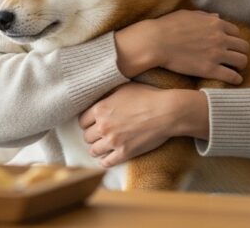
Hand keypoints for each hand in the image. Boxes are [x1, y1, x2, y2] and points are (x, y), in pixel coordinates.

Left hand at [78, 83, 205, 167]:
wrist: (167, 112)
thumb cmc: (147, 96)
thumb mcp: (122, 88)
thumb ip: (107, 95)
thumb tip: (98, 97)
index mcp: (100, 109)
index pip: (82, 121)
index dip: (87, 123)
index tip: (91, 124)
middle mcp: (103, 126)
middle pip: (86, 137)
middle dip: (92, 136)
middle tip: (98, 135)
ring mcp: (113, 141)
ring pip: (94, 151)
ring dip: (96, 149)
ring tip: (101, 147)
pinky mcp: (124, 153)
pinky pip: (107, 162)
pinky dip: (105, 161)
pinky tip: (107, 158)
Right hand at [115, 10, 248, 83]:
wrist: (154, 42)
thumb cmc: (167, 26)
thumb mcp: (187, 15)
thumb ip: (205, 16)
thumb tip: (217, 17)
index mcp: (215, 23)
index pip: (236, 32)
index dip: (234, 39)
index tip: (230, 45)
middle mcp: (220, 38)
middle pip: (243, 47)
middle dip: (241, 52)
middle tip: (235, 58)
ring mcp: (216, 54)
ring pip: (242, 61)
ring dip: (240, 65)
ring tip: (235, 69)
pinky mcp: (210, 69)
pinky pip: (232, 76)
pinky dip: (236, 79)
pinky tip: (234, 80)